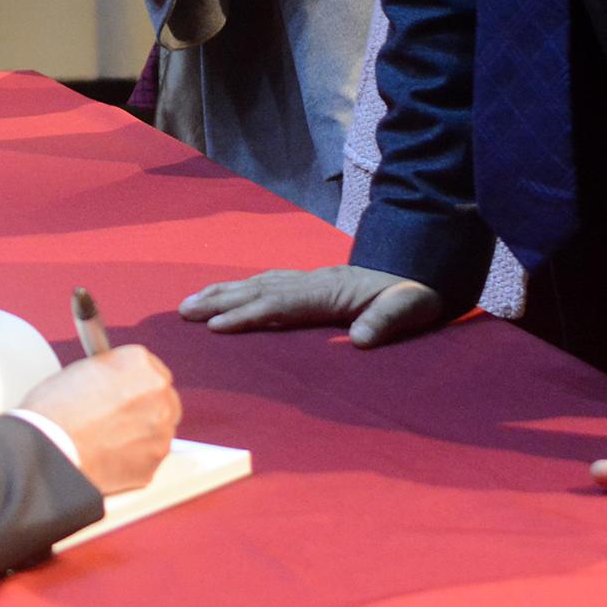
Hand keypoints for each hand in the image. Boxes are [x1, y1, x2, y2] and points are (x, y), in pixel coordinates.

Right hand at [20, 345, 180, 493]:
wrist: (48, 449)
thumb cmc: (54, 410)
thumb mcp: (83, 370)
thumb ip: (113, 373)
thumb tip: (119, 382)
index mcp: (139, 363)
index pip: (153, 370)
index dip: (137, 384)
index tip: (129, 393)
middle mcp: (158, 393)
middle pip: (164, 400)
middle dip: (145, 410)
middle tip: (118, 419)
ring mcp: (160, 430)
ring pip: (159, 432)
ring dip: (141, 435)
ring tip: (107, 440)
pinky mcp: (154, 463)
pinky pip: (149, 459)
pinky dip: (134, 460)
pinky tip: (109, 457)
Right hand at [179, 265, 445, 346]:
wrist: (423, 266)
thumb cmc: (416, 293)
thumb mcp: (412, 306)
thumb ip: (387, 320)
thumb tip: (360, 340)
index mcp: (331, 290)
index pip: (281, 303)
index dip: (248, 314)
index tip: (217, 325)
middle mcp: (313, 280)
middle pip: (259, 289)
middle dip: (219, 300)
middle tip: (183, 312)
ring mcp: (309, 278)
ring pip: (258, 284)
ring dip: (223, 292)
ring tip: (190, 304)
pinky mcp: (310, 282)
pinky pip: (267, 283)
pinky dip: (241, 288)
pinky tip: (226, 295)